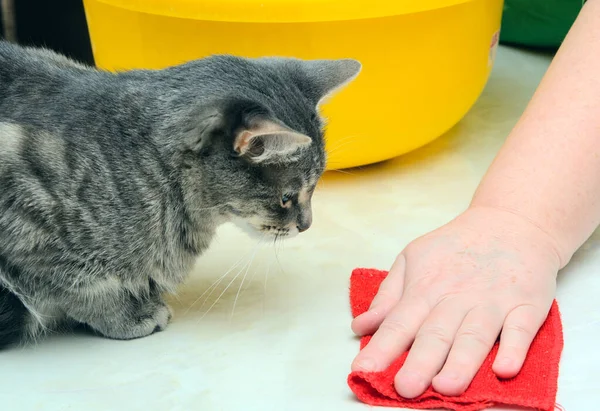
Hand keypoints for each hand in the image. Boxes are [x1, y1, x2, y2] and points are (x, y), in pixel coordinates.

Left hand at [351, 206, 560, 397]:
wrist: (510, 223)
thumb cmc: (455, 247)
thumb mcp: (412, 258)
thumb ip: (387, 295)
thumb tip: (361, 326)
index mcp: (425, 288)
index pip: (399, 322)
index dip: (381, 347)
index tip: (363, 370)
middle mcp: (456, 297)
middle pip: (436, 334)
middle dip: (419, 362)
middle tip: (405, 388)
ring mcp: (493, 302)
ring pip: (475, 336)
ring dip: (461, 362)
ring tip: (446, 387)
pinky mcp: (526, 306)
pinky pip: (521, 330)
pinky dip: (514, 349)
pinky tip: (504, 369)